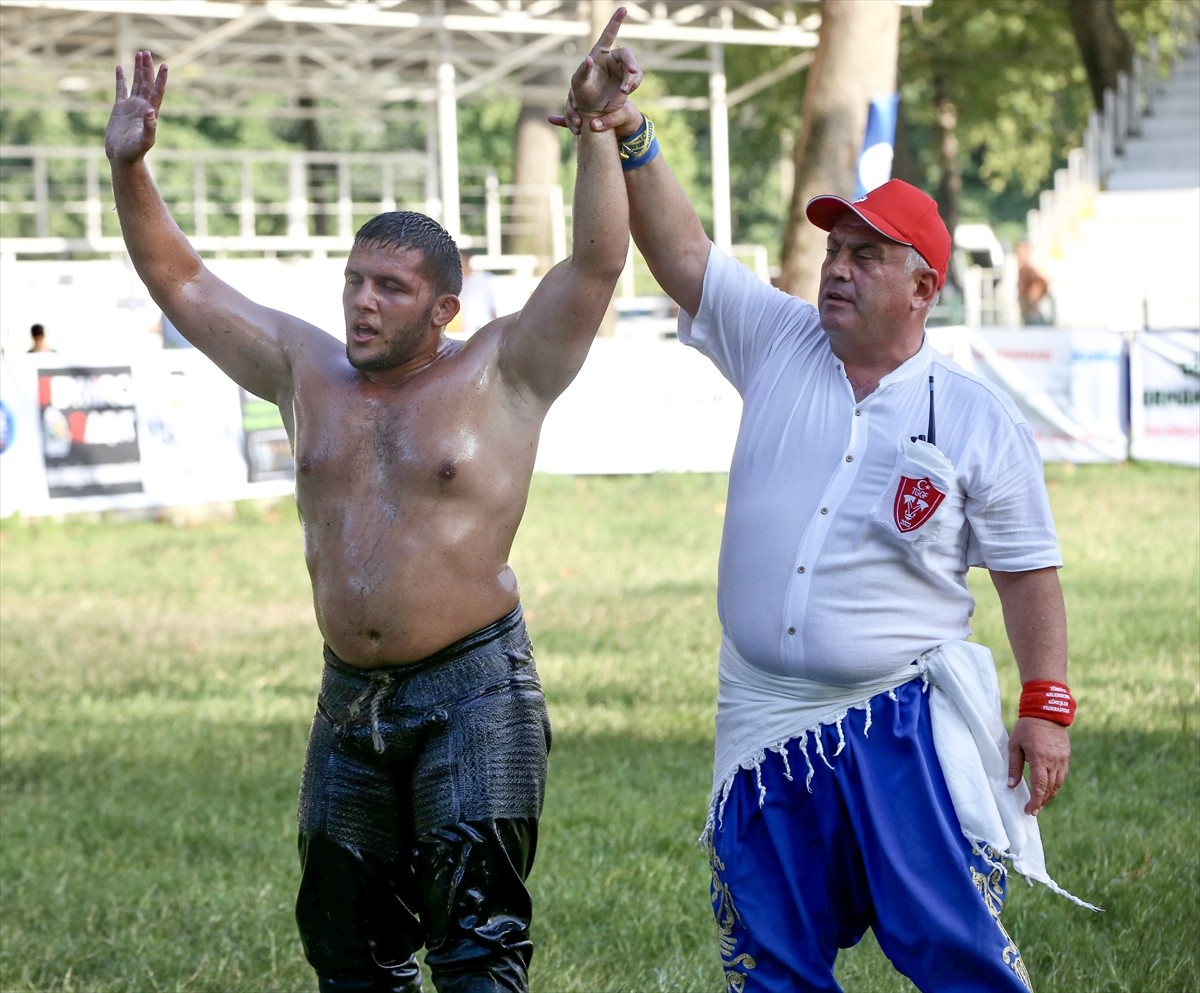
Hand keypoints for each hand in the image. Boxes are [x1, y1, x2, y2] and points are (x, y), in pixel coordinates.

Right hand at [105, 50, 167, 163]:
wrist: (122, 158)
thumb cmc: (135, 152)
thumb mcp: (145, 141)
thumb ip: (150, 127)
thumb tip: (151, 111)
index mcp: (150, 112)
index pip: (157, 92)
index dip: (161, 79)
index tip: (165, 65)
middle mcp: (142, 106)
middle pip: (147, 83)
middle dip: (147, 68)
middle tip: (147, 52)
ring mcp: (131, 106)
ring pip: (136, 83)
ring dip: (137, 69)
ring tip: (139, 54)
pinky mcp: (119, 108)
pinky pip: (120, 89)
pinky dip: (120, 78)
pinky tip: (119, 67)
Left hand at [548, 6, 642, 135]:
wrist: (591, 110)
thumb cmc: (581, 93)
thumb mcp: (578, 83)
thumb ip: (582, 70)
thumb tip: (588, 59)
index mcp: (600, 53)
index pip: (609, 34)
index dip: (616, 21)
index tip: (623, 8)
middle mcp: (612, 59)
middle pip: (627, 55)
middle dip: (631, 63)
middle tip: (633, 72)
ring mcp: (621, 70)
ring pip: (634, 69)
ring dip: (631, 79)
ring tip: (623, 90)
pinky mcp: (628, 82)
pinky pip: (636, 79)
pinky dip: (633, 85)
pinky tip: (624, 92)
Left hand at [1008, 716, 1069, 815]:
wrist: (1046, 712)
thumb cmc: (1026, 728)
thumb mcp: (1014, 745)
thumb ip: (1014, 766)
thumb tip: (1011, 786)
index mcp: (1040, 759)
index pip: (1040, 786)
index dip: (1035, 801)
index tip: (1029, 810)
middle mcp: (1054, 761)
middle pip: (1050, 789)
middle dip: (1042, 802)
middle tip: (1033, 810)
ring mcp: (1062, 760)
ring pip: (1058, 784)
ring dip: (1049, 795)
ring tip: (1040, 803)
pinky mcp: (1066, 757)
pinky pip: (1062, 776)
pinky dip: (1055, 785)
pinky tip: (1049, 789)